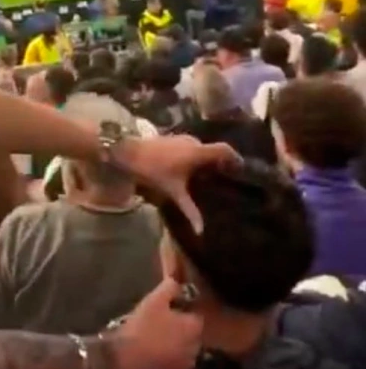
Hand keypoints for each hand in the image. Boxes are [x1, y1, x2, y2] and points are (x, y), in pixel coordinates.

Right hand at [112, 278, 202, 368]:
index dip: (183, 311)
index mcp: (194, 328)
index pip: (196, 316)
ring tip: (154, 339)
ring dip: (174, 345)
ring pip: (182, 351)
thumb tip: (177, 280)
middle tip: (161, 323)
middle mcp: (195, 348)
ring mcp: (184, 366)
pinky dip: (165, 359)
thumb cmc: (141, 327)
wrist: (123, 361)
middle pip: (191, 335)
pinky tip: (150, 354)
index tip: (170, 308)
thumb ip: (169, 288)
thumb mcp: (154, 300)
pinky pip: (172, 365)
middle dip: (180, 329)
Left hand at [118, 135, 239, 232]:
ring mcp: (181, 138)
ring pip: (200, 149)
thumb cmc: (153, 171)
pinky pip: (190, 147)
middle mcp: (193, 141)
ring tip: (208, 176)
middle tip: (225, 178)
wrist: (126, 152)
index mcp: (198, 152)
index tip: (240, 169)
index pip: (225, 150)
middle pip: (213, 151)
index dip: (235, 158)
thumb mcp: (172, 192)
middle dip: (220, 163)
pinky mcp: (171, 138)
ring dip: (205, 160)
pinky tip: (189, 170)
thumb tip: (200, 230)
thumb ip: (189, 210)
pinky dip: (194, 157)